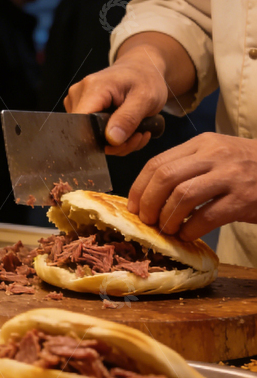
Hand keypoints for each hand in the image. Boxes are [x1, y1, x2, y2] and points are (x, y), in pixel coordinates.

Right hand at [64, 39, 172, 155]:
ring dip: (116, 143)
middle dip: (115, 144)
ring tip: (136, 131)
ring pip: (90, 136)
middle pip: (86, 133)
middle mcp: (78, 94)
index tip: (125, 142)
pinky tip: (126, 128)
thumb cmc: (145, 79)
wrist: (141, 68)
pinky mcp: (79, 109)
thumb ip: (128, 118)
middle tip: (138, 136)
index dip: (101, 140)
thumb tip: (111, 140)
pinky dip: (111, 137)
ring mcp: (76, 102)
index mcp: (92, 88)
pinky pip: (92, 132)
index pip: (82, 124)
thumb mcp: (146, 98)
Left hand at [128, 133, 256, 240]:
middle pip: (165, 178)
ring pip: (183, 196)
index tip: (133, 207)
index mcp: (201, 143)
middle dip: (148, 203)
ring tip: (167, 229)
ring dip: (168, 218)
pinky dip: (191, 229)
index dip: (138, 188)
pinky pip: (207, 216)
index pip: (156, 163)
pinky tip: (187, 234)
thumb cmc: (246, 167)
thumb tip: (148, 194)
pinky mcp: (244, 199)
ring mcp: (231, 176)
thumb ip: (186, 166)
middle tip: (146, 220)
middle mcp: (214, 155)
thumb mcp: (216, 154)